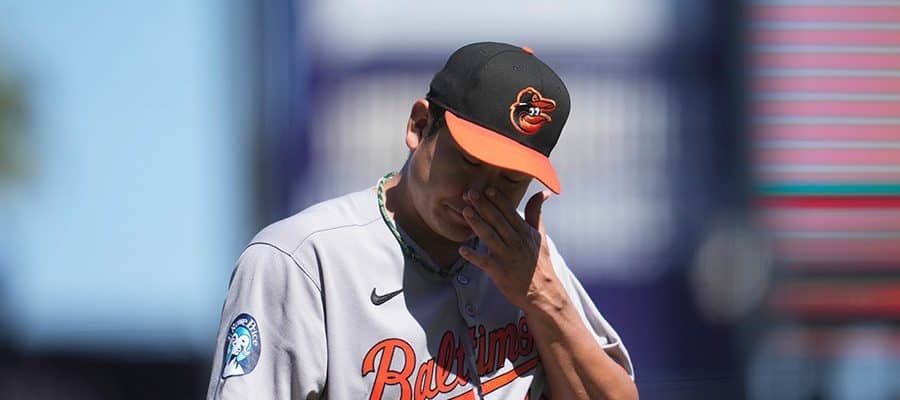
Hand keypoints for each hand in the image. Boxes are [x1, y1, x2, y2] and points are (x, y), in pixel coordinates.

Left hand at [458, 187, 559, 309]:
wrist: (543, 292)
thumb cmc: (539, 262)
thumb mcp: (540, 236)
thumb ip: (536, 213)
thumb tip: (543, 192)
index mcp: (524, 232)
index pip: (510, 213)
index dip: (498, 200)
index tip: (487, 189)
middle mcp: (516, 242)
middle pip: (497, 221)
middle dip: (483, 206)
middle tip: (470, 193)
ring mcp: (507, 257)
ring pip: (490, 237)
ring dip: (477, 224)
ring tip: (465, 211)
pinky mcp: (499, 272)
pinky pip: (484, 262)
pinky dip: (474, 256)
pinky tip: (462, 250)